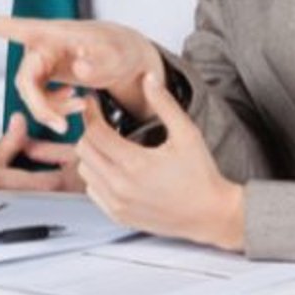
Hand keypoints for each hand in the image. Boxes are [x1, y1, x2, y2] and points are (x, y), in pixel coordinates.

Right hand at [0, 12, 164, 129]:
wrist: (128, 59)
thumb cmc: (120, 49)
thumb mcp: (116, 55)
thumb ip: (98, 61)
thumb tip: (78, 64)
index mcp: (53, 33)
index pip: (14, 27)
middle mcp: (43, 45)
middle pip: (24, 79)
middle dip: (41, 106)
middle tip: (62, 125)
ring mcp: (44, 60)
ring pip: (31, 92)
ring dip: (51, 109)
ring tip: (79, 108)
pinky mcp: (48, 74)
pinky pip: (40, 96)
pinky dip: (55, 107)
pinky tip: (73, 103)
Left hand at [76, 81, 243, 251]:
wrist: (210, 215)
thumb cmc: (201, 175)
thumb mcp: (187, 134)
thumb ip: (165, 104)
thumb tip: (148, 78)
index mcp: (135, 164)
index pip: (95, 131)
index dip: (90, 112)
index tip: (93, 102)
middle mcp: (120, 186)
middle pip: (83, 149)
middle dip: (88, 130)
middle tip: (98, 120)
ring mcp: (117, 204)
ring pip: (84, 171)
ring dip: (91, 153)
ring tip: (107, 143)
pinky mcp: (118, 216)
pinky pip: (91, 191)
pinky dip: (96, 176)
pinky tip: (112, 167)